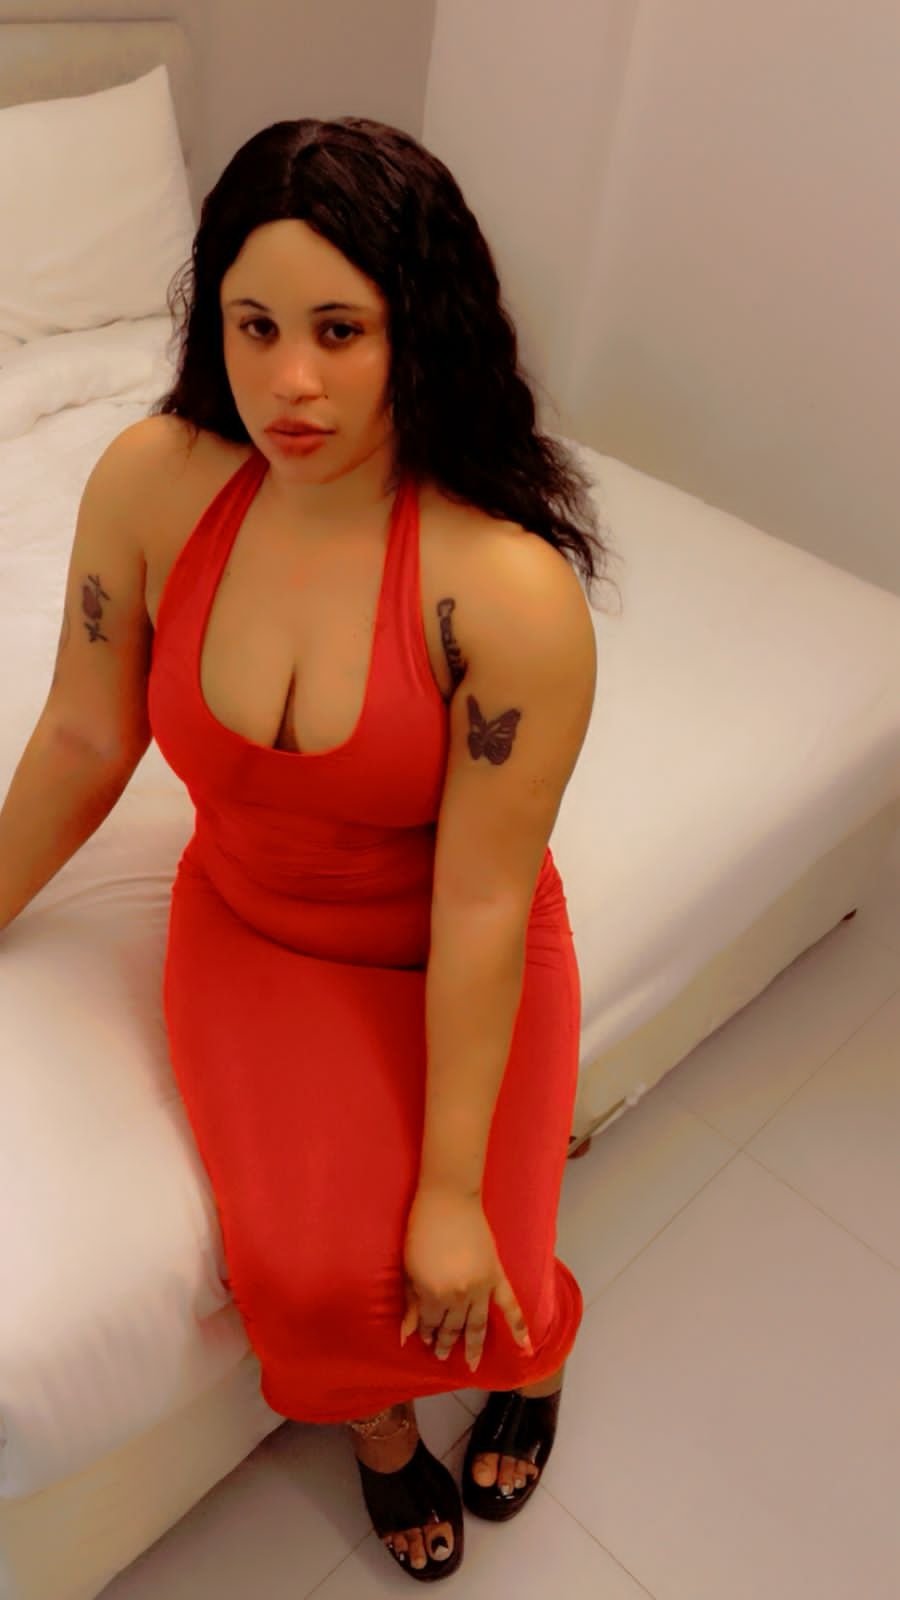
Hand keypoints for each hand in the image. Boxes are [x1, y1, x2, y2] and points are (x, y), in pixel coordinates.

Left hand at [399, 1184, 532, 1372]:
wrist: (448, 1200)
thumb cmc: (421, 1230)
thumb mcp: (409, 1268)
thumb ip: (410, 1303)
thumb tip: (406, 1335)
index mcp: (434, 1293)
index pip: (429, 1322)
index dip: (424, 1332)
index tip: (422, 1339)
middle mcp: (459, 1296)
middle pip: (452, 1326)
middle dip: (444, 1342)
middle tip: (439, 1355)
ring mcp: (481, 1287)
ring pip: (477, 1324)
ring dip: (472, 1345)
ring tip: (469, 1364)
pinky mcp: (496, 1276)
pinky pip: (510, 1306)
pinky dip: (519, 1327)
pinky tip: (525, 1347)